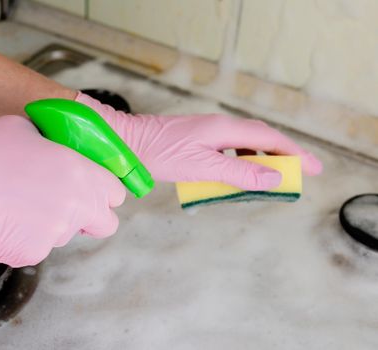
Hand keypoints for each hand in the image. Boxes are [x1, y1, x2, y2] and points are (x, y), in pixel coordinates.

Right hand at [0, 116, 124, 266]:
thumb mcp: (24, 129)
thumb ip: (55, 141)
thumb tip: (61, 145)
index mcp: (78, 172)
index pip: (116, 192)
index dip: (106, 191)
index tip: (96, 190)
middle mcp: (74, 205)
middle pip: (106, 223)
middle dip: (93, 215)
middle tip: (71, 204)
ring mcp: (55, 233)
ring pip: (70, 233)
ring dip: (57, 222)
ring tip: (25, 204)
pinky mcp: (33, 252)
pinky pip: (42, 246)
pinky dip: (31, 236)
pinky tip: (10, 219)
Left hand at [76, 92, 321, 189]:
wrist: (129, 143)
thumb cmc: (161, 154)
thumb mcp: (203, 168)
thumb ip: (239, 173)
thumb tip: (274, 178)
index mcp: (224, 129)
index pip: (269, 138)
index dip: (294, 152)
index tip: (314, 167)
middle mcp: (220, 125)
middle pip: (261, 137)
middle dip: (283, 154)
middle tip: (300, 173)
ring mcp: (208, 130)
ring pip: (245, 142)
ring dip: (262, 158)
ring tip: (272, 176)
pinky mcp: (198, 138)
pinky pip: (229, 147)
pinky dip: (242, 159)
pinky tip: (239, 171)